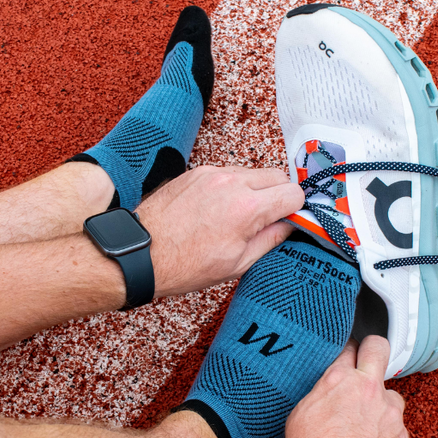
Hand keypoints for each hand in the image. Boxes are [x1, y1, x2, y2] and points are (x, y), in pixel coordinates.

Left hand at [135, 166, 305, 296]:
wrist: (141, 253)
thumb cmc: (185, 264)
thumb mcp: (239, 263)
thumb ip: (272, 238)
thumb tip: (291, 225)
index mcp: (247, 208)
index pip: (294, 193)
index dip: (296, 209)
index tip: (288, 221)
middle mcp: (231, 183)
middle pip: (278, 176)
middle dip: (279, 196)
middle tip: (268, 219)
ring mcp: (211, 174)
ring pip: (253, 172)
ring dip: (256, 190)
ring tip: (239, 216)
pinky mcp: (196, 172)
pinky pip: (228, 173)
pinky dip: (232, 187)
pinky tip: (219, 209)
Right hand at [274, 336, 409, 437]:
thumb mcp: (303, 413)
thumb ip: (324, 393)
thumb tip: (331, 389)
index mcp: (340, 380)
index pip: (351, 348)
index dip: (350, 351)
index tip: (351, 354)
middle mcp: (369, 389)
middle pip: (379, 350)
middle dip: (374, 351)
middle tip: (369, 359)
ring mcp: (389, 412)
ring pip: (391, 397)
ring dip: (381, 406)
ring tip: (362, 428)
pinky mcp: (400, 435)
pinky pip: (396, 427)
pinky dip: (385, 434)